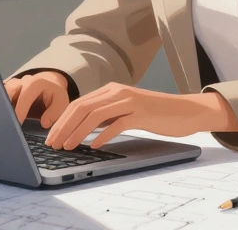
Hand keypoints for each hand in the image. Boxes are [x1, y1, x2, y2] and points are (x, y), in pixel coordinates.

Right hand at [4, 71, 70, 127]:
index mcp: (36, 83)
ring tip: (0, 121)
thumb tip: (43, 123)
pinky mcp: (7, 89)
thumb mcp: (62, 103)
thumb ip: (55, 113)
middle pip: (8, 92)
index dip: (19, 111)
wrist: (49, 84)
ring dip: (0, 106)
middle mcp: (22, 81)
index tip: (17, 125)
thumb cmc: (55, 95)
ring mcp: (14, 84)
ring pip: (1, 93)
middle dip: (6, 107)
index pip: (24, 97)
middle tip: (5, 123)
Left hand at [45, 83, 237, 149]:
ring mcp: (130, 101)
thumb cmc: (155, 114)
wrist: (186, 112)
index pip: (79, 103)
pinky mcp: (142, 113)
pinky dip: (102, 135)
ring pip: (95, 115)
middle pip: (82, 107)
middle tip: (53, 144)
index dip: (62, 120)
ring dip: (78, 132)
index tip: (51, 137)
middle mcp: (118, 92)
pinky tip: (94, 146)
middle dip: (64, 126)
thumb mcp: (126, 111)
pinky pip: (117, 124)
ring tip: (68, 147)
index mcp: (111, 90)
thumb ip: (107, 116)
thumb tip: (83, 130)